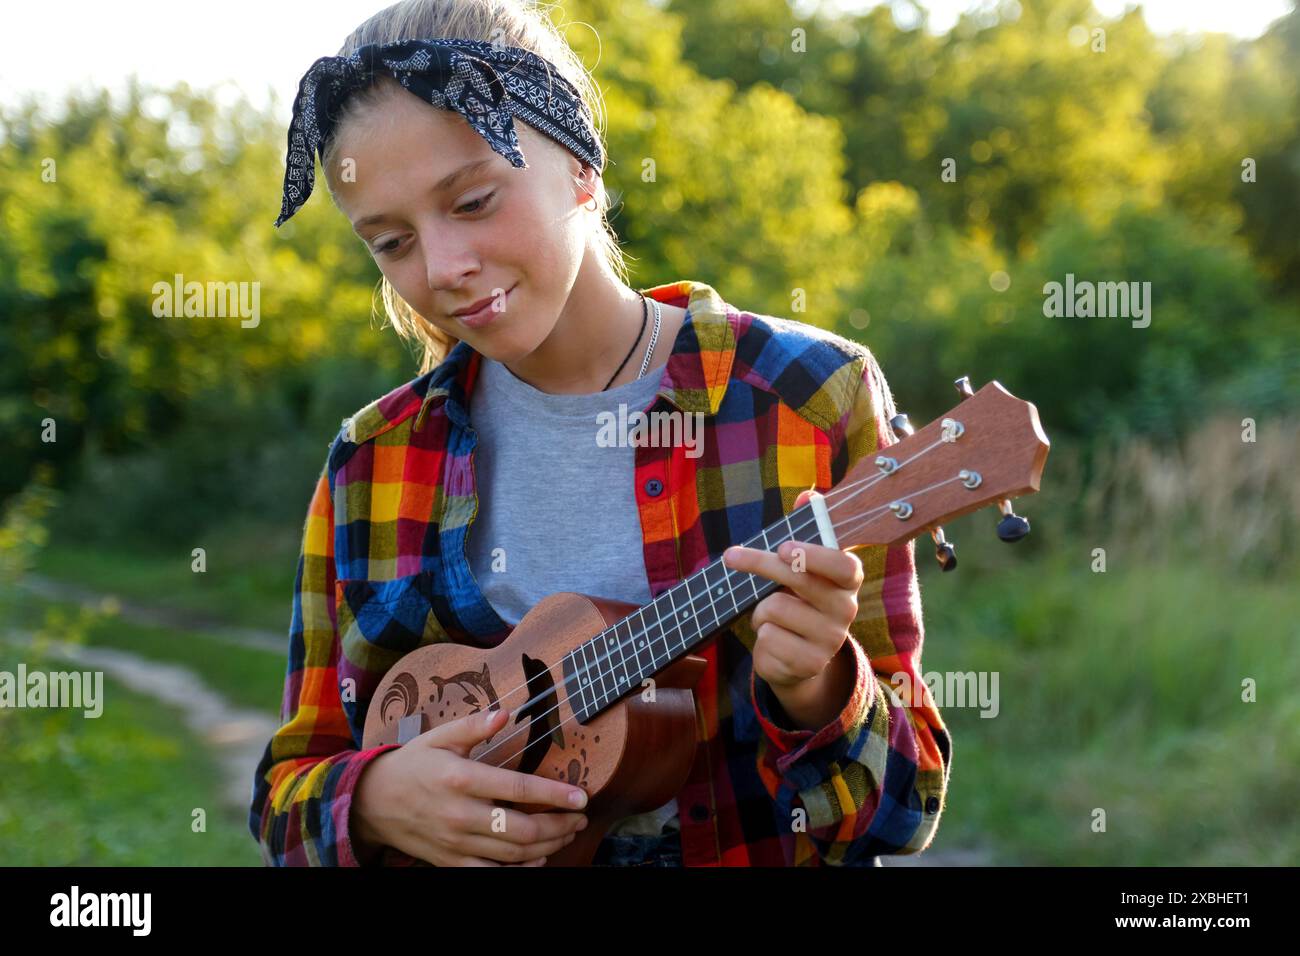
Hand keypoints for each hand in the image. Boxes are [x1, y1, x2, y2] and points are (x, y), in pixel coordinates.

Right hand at [353, 707, 589, 865]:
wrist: (373, 802)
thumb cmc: (413, 764)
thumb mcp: (440, 736)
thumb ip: (474, 726)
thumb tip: (505, 714)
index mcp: (462, 779)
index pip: (518, 788)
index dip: (554, 794)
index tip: (581, 796)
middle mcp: (461, 814)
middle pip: (522, 830)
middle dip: (559, 826)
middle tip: (580, 817)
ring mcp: (456, 842)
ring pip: (512, 854)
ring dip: (548, 847)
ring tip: (568, 833)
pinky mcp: (450, 861)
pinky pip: (491, 873)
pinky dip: (519, 870)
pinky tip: (539, 859)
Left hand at [721, 489, 863, 692]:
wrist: (800, 660)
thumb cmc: (799, 601)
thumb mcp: (802, 568)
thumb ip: (806, 530)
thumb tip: (809, 496)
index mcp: (848, 583)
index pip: (844, 566)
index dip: (814, 555)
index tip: (783, 547)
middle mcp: (847, 611)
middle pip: (799, 580)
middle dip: (759, 564)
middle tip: (730, 556)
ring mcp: (830, 640)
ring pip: (775, 609)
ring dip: (761, 611)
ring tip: (771, 617)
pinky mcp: (809, 664)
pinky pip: (768, 637)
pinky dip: (761, 635)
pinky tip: (774, 639)